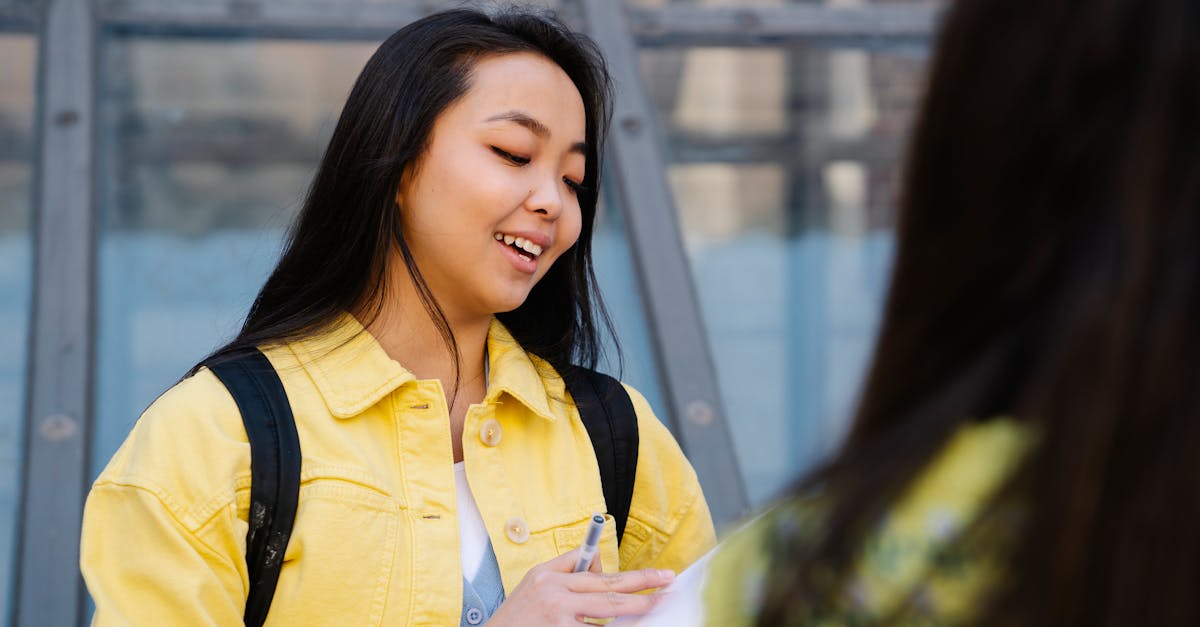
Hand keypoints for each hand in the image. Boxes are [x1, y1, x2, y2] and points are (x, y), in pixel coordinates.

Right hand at [487, 549, 674, 625]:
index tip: (656, 575)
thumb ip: (566, 572)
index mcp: (548, 575)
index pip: (596, 571)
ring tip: (658, 607)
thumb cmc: (514, 619)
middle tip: (669, 585)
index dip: (630, 575)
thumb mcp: (534, 584)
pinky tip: (631, 623)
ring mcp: (558, 616)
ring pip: (607, 613)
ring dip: (635, 611)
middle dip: (643, 588)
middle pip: (609, 590)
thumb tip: (602, 569)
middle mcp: (553, 593)